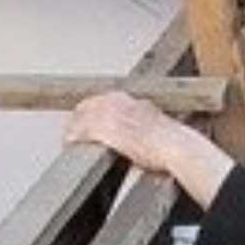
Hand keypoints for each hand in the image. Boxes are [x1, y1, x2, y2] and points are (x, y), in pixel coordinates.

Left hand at [65, 92, 233, 206]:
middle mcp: (116, 101)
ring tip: (70, 140)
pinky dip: (72, 137)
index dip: (90, 113)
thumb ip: (143, 120)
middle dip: (78, 119)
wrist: (175, 146)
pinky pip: (78, 131)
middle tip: (73, 133)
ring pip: (79, 116)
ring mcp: (108, 114)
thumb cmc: (172, 140)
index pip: (100, 100)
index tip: (87, 123)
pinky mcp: (103, 129)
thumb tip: (139, 130)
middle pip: (85, 106)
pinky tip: (70, 145)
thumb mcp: (156, 122)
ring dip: (73, 128)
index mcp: (130, 99)